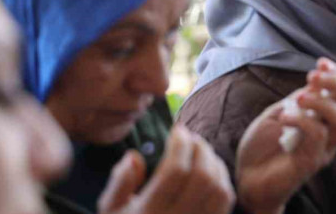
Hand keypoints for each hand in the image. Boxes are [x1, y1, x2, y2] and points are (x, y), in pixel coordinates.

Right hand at [97, 125, 234, 213]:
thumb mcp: (109, 210)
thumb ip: (119, 182)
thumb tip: (134, 155)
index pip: (175, 172)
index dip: (180, 145)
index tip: (177, 130)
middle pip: (202, 177)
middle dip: (200, 149)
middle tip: (192, 137)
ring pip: (219, 189)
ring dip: (214, 163)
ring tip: (202, 151)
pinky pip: (225, 202)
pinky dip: (222, 179)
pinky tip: (212, 170)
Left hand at [234, 58, 335, 213]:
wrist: (246, 179)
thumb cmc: (262, 146)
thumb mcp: (279, 113)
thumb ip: (298, 100)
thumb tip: (315, 80)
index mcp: (323, 120)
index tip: (322, 62)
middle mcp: (329, 135)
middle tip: (313, 75)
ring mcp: (322, 149)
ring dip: (322, 102)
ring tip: (299, 96)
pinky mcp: (310, 162)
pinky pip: (318, 136)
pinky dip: (302, 120)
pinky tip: (284, 117)